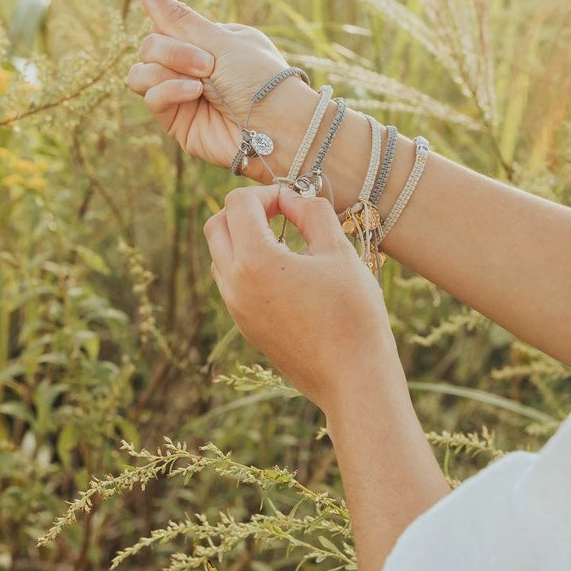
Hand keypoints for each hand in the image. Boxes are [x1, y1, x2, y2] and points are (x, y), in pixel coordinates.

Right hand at [126, 0, 312, 180]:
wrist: (278, 128)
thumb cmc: (259, 81)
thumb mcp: (221, 40)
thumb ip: (179, 18)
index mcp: (210, 45)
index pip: (165, 26)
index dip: (170, 27)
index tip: (201, 39)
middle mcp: (194, 69)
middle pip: (149, 47)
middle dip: (174, 51)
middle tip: (208, 65)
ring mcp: (184, 97)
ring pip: (142, 73)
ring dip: (167, 70)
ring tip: (201, 84)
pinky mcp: (179, 123)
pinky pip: (151, 99)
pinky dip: (167, 90)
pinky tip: (194, 94)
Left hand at [204, 185, 399, 410]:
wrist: (353, 378)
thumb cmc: (353, 313)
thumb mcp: (339, 252)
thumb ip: (313, 214)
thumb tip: (294, 200)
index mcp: (254, 260)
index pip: (239, 204)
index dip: (268, 193)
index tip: (296, 202)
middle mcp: (234, 284)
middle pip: (217, 226)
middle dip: (245, 210)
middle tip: (283, 214)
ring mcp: (236, 309)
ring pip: (220, 256)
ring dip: (243, 238)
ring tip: (285, 243)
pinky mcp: (246, 328)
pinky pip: (232, 284)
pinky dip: (248, 266)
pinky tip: (285, 273)